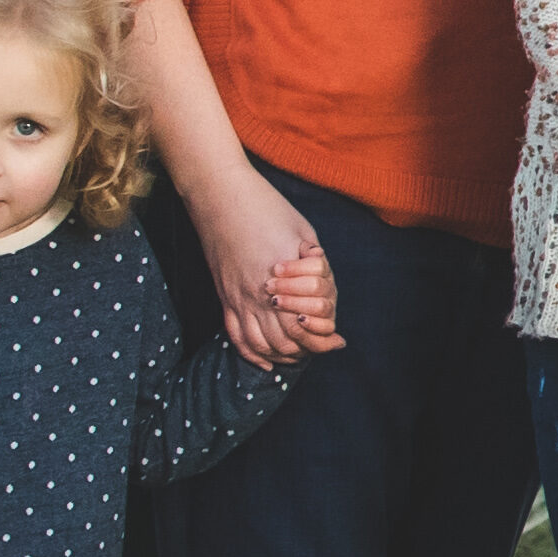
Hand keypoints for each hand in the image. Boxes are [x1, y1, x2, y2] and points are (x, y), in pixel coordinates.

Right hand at [192, 172, 342, 365]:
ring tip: (297, 356)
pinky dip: (252, 354)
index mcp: (284, 280)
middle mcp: (258, 295)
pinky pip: (235, 336)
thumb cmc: (266, 208)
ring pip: (260, 344)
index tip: (337, 342)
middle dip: (306, 350)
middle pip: (284, 342)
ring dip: (281, 355)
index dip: (323, 339)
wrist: (220, 194)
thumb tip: (324, 284)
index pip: (305, 327)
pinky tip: (265, 362)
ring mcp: (237, 298)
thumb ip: (315, 263)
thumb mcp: (304, 234)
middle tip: (320, 349)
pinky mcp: (223, 295)